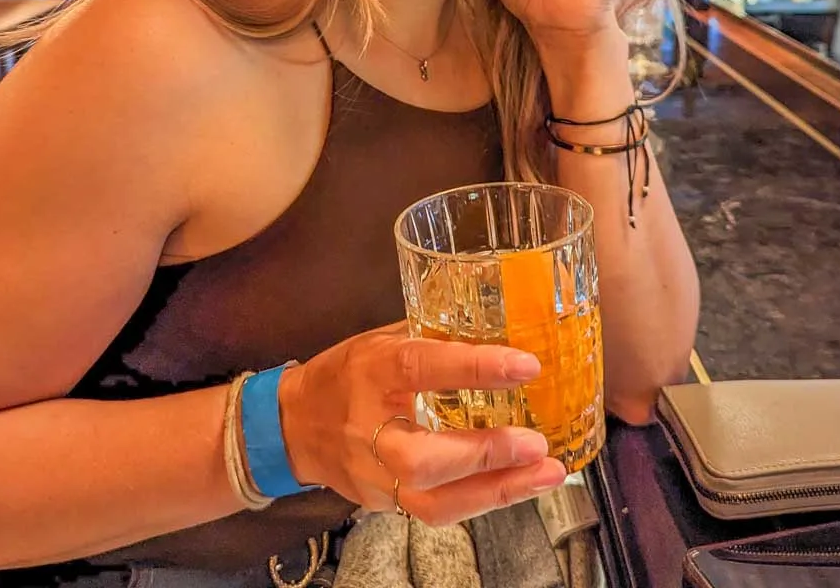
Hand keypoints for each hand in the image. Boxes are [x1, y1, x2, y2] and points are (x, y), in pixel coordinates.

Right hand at [278, 323, 566, 525]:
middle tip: (535, 443)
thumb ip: (433, 337)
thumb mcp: (382, 339)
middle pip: (423, 458)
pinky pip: (434, 512)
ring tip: (545, 473)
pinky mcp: (382, 503)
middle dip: (485, 455)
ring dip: (496, 491)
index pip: (422, 366)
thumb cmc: (347, 372)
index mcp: (372, 370)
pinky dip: (481, 501)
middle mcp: (369, 427)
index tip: (524, 366)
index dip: (475, 367)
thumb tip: (497, 328)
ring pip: (432, 501)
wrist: (295, 424)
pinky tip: (518, 486)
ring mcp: (373, 474)